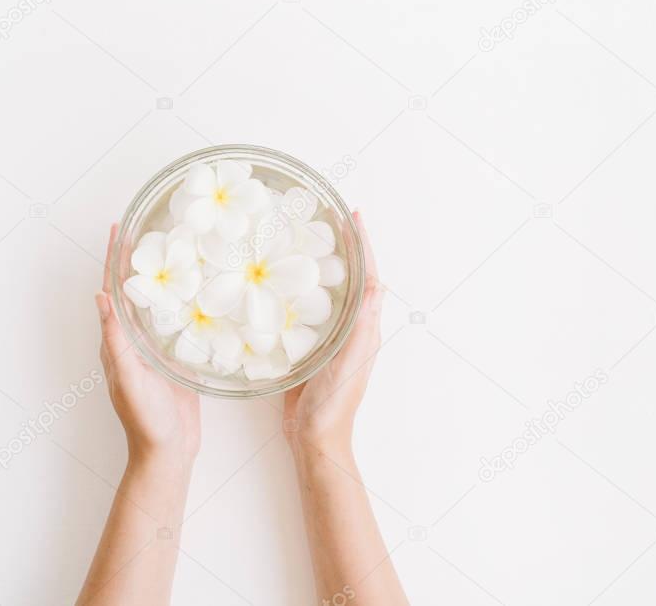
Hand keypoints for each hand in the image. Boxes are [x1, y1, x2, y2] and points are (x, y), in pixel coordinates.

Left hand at [95, 224, 200, 465]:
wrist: (168, 453)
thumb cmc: (145, 420)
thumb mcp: (129, 377)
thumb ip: (116, 340)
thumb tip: (100, 297)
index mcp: (117, 341)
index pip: (113, 289)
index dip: (115, 258)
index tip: (120, 226)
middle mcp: (134, 340)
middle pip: (134, 289)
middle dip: (139, 258)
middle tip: (151, 226)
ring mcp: (156, 348)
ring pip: (157, 302)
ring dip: (163, 275)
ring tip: (177, 247)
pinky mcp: (176, 358)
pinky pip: (179, 321)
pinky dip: (186, 301)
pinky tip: (201, 289)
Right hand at [283, 212, 382, 455]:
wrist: (314, 439)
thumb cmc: (334, 403)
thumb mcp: (351, 359)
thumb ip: (363, 324)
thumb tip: (377, 282)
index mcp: (364, 328)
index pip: (368, 276)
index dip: (363, 245)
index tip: (354, 215)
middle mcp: (350, 329)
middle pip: (349, 278)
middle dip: (343, 247)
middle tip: (326, 219)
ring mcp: (329, 339)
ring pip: (327, 292)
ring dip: (320, 266)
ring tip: (303, 240)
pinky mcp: (308, 349)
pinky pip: (304, 312)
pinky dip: (298, 292)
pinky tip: (279, 285)